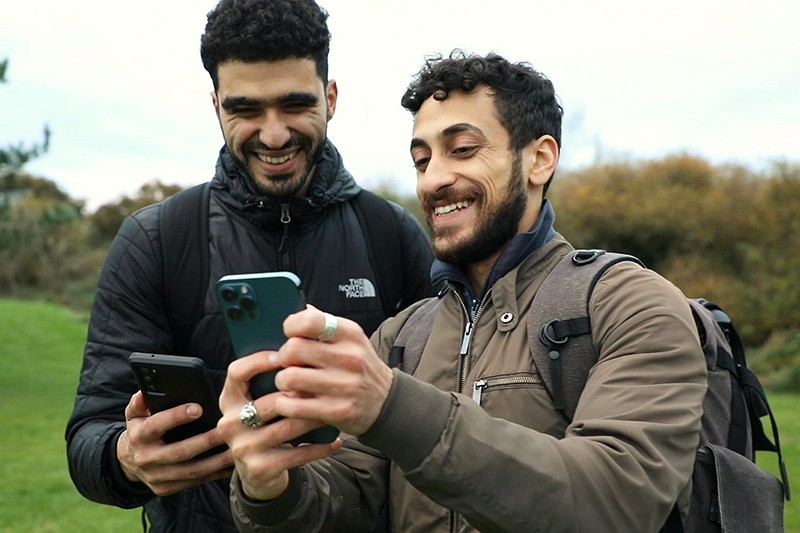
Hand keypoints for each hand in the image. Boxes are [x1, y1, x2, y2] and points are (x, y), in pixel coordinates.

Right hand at [117, 391, 232, 495]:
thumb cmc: (140, 430)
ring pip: (190, 471)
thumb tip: (144, 393)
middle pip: (179, 452)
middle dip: (205, 441)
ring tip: (233, 448)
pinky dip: (214, 474)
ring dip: (215, 462)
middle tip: (225, 430)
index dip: (176, 417)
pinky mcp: (166, 488)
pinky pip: (194, 482)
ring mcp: (156, 477)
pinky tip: (229, 465)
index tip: (198, 408)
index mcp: (138, 437)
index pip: (156, 426)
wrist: (129, 462)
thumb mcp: (134, 414)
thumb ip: (139, 402)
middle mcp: (146, 459)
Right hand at [218, 352, 341, 500]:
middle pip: (271, 402)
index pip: (237, 372)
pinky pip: (297, 454)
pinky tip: (336, 441)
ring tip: (334, 409)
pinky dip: (320, 447)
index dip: (260, 361)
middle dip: (302, 394)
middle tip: (326, 386)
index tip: (285, 356)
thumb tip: (301, 354)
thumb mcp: (259, 404)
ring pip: (288, 427)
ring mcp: (243, 448)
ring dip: (315, 418)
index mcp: (229, 401)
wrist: (257, 473)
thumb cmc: (265, 427)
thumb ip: (269, 384)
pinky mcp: (259, 468)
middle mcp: (230, 424)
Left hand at [274, 305, 394, 435]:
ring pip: (289, 378)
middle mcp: (349, 358)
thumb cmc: (360, 366)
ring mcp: (343, 385)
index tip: (291, 334)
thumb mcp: (351, 339)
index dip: (291, 326)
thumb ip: (325, 324)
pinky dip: (284, 404)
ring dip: (282, 382)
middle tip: (288, 362)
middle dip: (283, 356)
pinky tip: (289, 401)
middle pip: (293, 349)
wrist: (385, 400)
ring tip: (289, 383)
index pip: (310, 320)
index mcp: (350, 334)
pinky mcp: (336, 411)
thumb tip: (301, 309)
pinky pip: (294, 406)